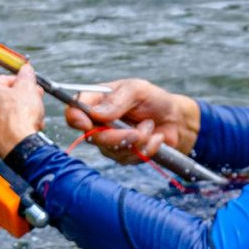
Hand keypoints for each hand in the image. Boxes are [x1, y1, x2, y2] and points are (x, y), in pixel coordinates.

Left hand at [0, 62, 44, 158]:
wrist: (18, 149)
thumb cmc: (21, 116)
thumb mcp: (28, 88)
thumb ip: (26, 75)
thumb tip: (26, 68)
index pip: (3, 82)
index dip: (21, 84)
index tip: (32, 89)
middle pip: (0, 102)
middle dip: (19, 103)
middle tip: (34, 106)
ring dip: (13, 120)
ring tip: (30, 125)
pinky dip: (5, 137)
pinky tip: (18, 138)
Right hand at [67, 78, 200, 162]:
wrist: (174, 119)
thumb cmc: (153, 99)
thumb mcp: (137, 90)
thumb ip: (117, 100)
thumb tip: (95, 114)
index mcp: (96, 101)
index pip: (73, 112)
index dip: (75, 118)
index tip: (87, 123)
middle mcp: (98, 123)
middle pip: (92, 137)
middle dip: (117, 137)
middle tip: (137, 132)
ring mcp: (109, 141)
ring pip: (113, 150)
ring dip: (138, 140)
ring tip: (150, 126)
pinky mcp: (123, 155)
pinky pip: (130, 158)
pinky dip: (147, 148)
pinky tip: (156, 137)